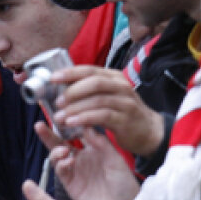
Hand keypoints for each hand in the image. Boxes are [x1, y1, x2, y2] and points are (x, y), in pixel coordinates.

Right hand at [36, 125, 138, 199]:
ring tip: (62, 150)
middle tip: (40, 125)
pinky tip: (68, 160)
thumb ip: (101, 143)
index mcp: (94, 149)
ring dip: (55, 150)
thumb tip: (86, 125)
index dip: (69, 123)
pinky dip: (60, 163)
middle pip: (61, 142)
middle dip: (49, 134)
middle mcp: (82, 158)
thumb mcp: (116, 159)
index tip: (62, 113)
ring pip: (57, 155)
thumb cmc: (124, 185)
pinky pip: (60, 170)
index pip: (77, 132)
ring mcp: (75, 171)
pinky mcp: (70, 184)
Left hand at [51, 66, 165, 156]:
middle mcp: (120, 86)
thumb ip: (88, 91)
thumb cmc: (121, 112)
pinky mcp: (125, 119)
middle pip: (94, 82)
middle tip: (57, 102)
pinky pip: (103, 116)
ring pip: (97, 100)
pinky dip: (85, 119)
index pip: (90, 69)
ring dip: (75, 108)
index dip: (70, 73)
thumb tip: (59, 90)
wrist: (148, 130)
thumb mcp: (107, 96)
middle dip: (72, 91)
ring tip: (60, 116)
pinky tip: (72, 123)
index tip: (52, 78)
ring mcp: (125, 102)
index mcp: (113, 77)